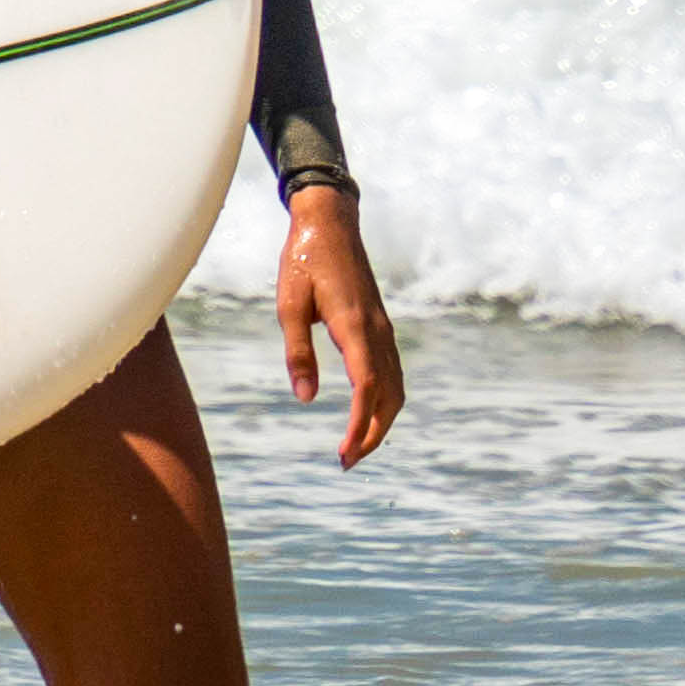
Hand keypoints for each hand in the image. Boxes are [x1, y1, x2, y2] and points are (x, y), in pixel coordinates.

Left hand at [278, 179, 404, 467]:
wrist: (330, 223)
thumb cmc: (304, 261)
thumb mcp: (289, 305)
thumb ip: (298, 352)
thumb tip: (306, 397)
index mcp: (355, 326)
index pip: (367, 387)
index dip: (360, 425)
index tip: (345, 453)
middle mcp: (377, 331)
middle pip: (389, 395)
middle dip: (374, 433)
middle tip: (348, 461)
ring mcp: (383, 329)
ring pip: (396, 385)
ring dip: (381, 419)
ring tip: (357, 445)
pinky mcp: (379, 326)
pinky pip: (391, 371)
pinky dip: (384, 399)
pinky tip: (367, 410)